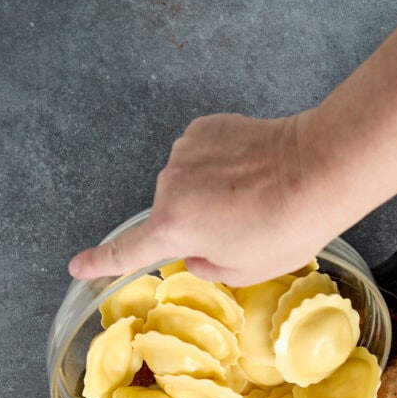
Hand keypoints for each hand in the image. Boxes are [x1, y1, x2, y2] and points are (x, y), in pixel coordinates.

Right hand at [68, 112, 331, 285]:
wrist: (319, 169)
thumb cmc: (285, 229)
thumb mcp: (244, 270)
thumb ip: (208, 264)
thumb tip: (196, 249)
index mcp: (174, 227)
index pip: (127, 251)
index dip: (101, 262)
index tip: (78, 266)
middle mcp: (168, 185)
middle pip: (171, 213)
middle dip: (196, 223)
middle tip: (242, 227)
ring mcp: (185, 151)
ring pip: (188, 182)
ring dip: (209, 191)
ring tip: (252, 196)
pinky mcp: (205, 127)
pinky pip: (203, 155)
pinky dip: (219, 164)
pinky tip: (250, 169)